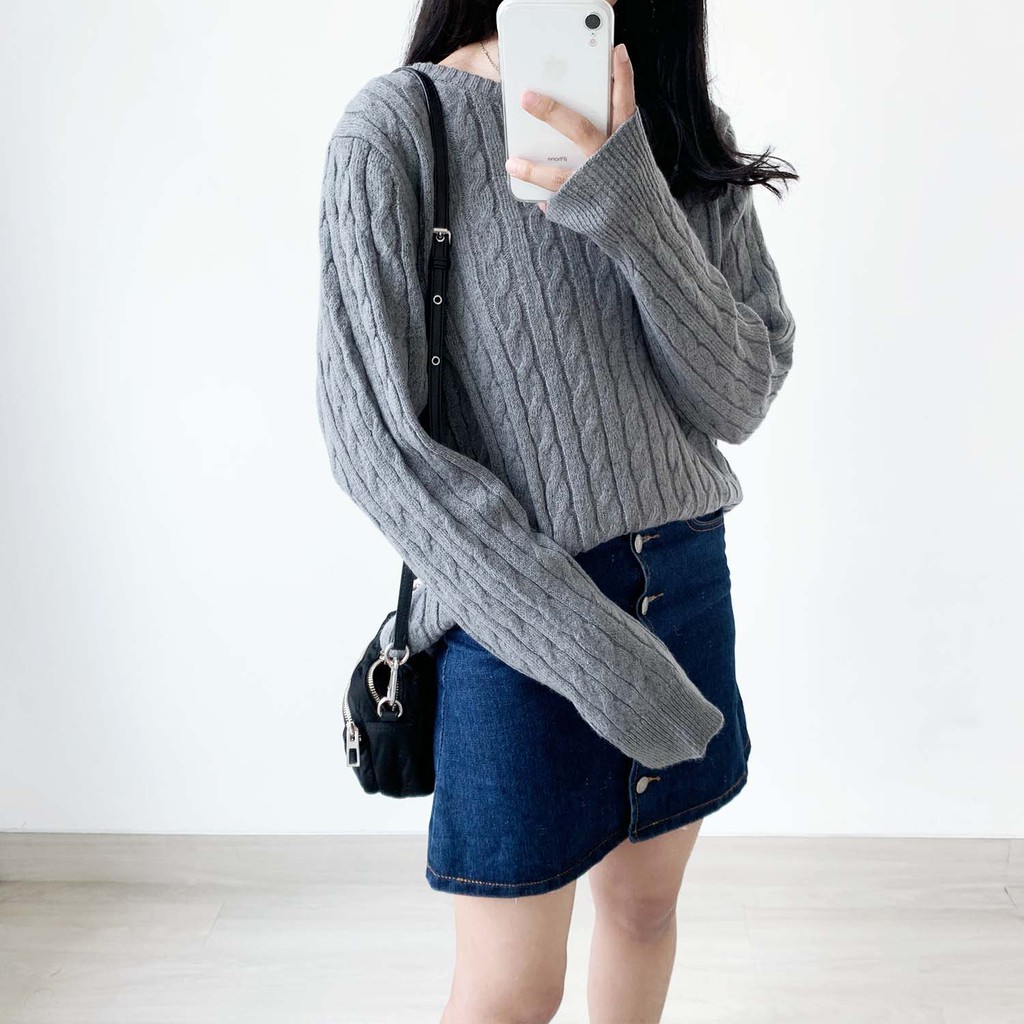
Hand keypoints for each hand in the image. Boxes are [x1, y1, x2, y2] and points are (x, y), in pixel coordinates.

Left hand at [504, 42, 636, 212]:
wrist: (645, 227)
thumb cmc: (628, 180)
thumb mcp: (626, 151)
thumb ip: (606, 130)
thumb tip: (575, 106)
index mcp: (625, 141)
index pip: (624, 103)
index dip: (622, 77)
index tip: (616, 51)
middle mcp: (610, 159)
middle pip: (580, 130)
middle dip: (552, 112)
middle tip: (527, 96)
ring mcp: (596, 183)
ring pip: (559, 175)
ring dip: (534, 169)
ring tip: (512, 163)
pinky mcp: (584, 205)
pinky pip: (556, 198)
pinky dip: (541, 194)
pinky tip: (525, 186)